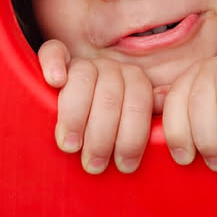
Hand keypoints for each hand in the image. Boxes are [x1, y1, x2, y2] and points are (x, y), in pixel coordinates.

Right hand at [38, 40, 154, 174]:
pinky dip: (54, 64)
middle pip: (110, 97)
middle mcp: (111, 69)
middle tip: (94, 165)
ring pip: (82, 78)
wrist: (79, 112)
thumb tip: (163, 101)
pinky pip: (53, 51)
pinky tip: (56, 81)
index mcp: (135, 82)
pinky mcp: (56, 59)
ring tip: (71, 146)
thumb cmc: (110, 131)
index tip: (123, 165)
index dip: (132, 137)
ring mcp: (83, 63)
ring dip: (75, 116)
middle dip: (103, 136)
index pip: (138, 103)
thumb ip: (148, 116)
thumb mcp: (134, 126)